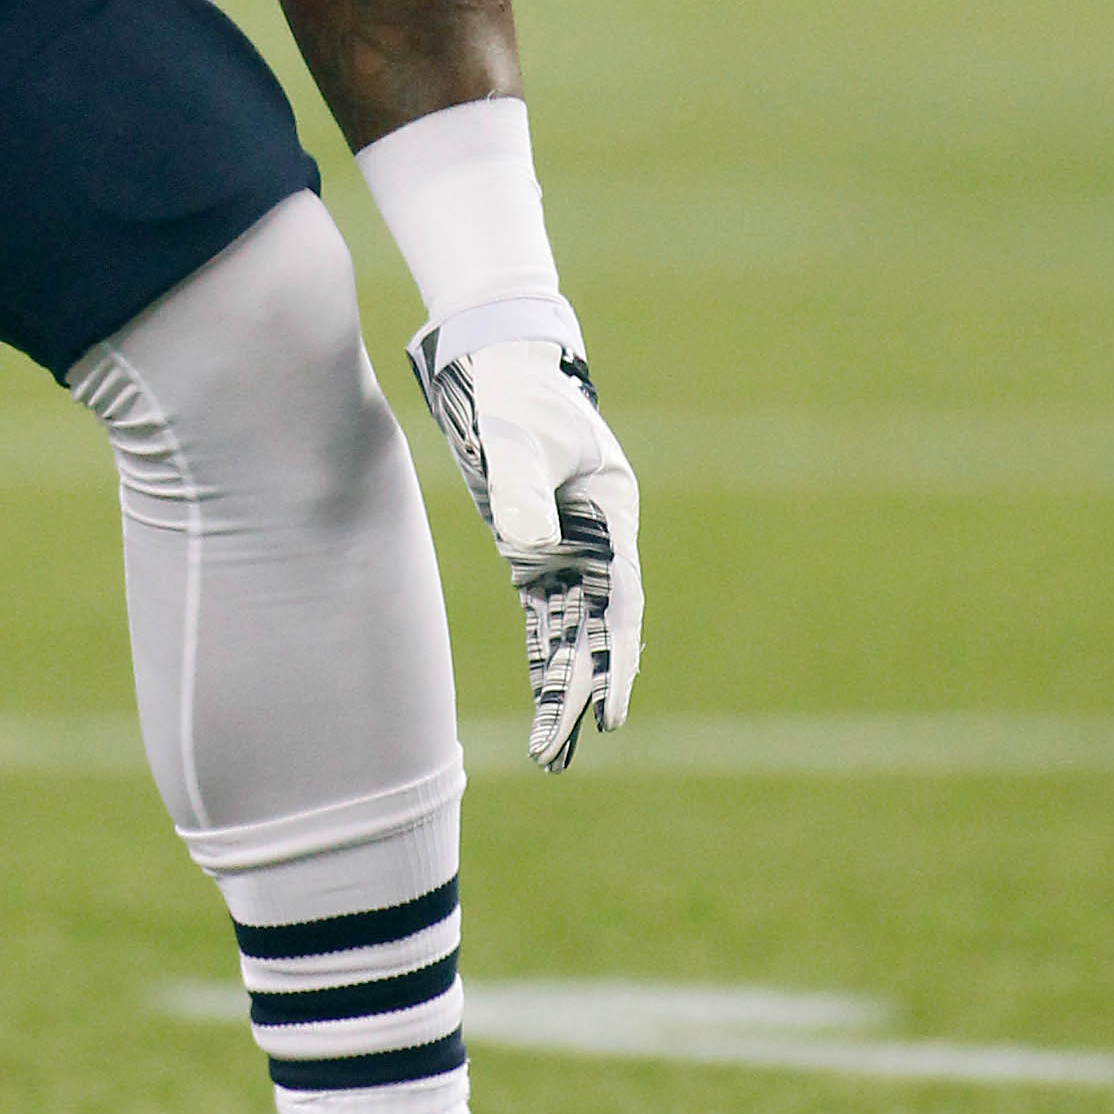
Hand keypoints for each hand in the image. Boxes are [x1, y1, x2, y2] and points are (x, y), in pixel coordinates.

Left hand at [406, 306, 640, 769]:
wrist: (493, 361)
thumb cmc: (514, 393)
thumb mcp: (518, 441)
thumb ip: (523, 494)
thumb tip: (527, 550)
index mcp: (610, 513)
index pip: (619, 602)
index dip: (615, 658)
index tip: (608, 709)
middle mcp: (597, 539)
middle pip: (598, 629)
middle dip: (587, 689)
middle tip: (571, 748)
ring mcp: (567, 548)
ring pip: (572, 632)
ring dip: (565, 687)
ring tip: (555, 752)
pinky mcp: (534, 550)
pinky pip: (544, 617)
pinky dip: (544, 658)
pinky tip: (548, 703)